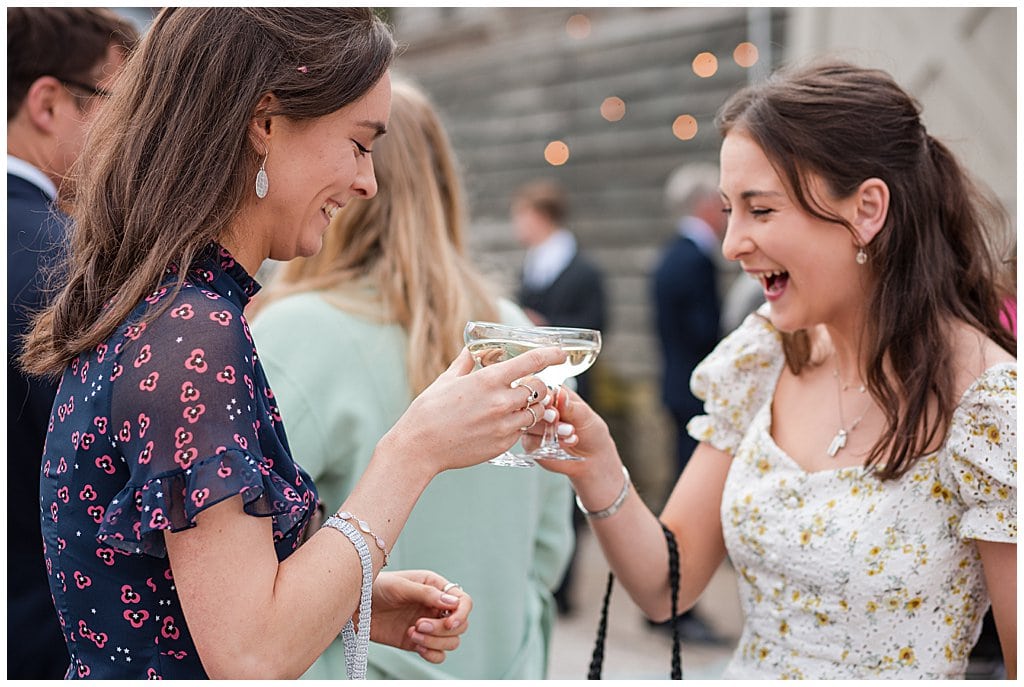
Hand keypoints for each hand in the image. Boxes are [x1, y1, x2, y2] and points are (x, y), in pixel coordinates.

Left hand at [368, 570, 471, 663]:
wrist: (355, 606)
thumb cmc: (376, 587)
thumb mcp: (400, 586)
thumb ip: (427, 594)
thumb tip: (453, 603)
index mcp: (436, 588)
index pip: (463, 601)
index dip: (461, 614)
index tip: (448, 623)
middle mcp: (436, 607)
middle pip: (460, 625)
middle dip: (441, 629)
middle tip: (418, 625)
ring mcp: (428, 626)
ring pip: (451, 641)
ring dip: (434, 641)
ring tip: (412, 632)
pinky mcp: (418, 642)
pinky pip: (438, 655)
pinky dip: (432, 654)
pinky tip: (415, 645)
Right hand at [381, 346, 565, 473]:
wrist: (420, 447)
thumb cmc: (429, 411)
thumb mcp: (447, 379)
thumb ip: (466, 362)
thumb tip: (474, 349)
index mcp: (488, 380)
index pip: (531, 362)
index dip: (550, 354)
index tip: (559, 352)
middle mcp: (501, 402)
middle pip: (539, 388)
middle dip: (538, 384)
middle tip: (530, 384)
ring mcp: (504, 425)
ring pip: (536, 412)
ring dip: (532, 406)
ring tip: (519, 404)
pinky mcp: (502, 444)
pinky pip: (522, 430)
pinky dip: (519, 424)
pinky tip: (504, 422)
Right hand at [527, 386, 615, 478]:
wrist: (593, 458)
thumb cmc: (591, 431)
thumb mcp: (585, 416)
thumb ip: (570, 406)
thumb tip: (560, 393)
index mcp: (554, 393)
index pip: (539, 387)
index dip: (542, 394)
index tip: (550, 401)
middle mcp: (541, 408)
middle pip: (529, 405)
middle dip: (544, 413)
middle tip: (556, 418)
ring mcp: (534, 425)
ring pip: (528, 423)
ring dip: (549, 429)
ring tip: (570, 432)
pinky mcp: (531, 443)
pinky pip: (530, 441)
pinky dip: (546, 442)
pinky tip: (566, 441)